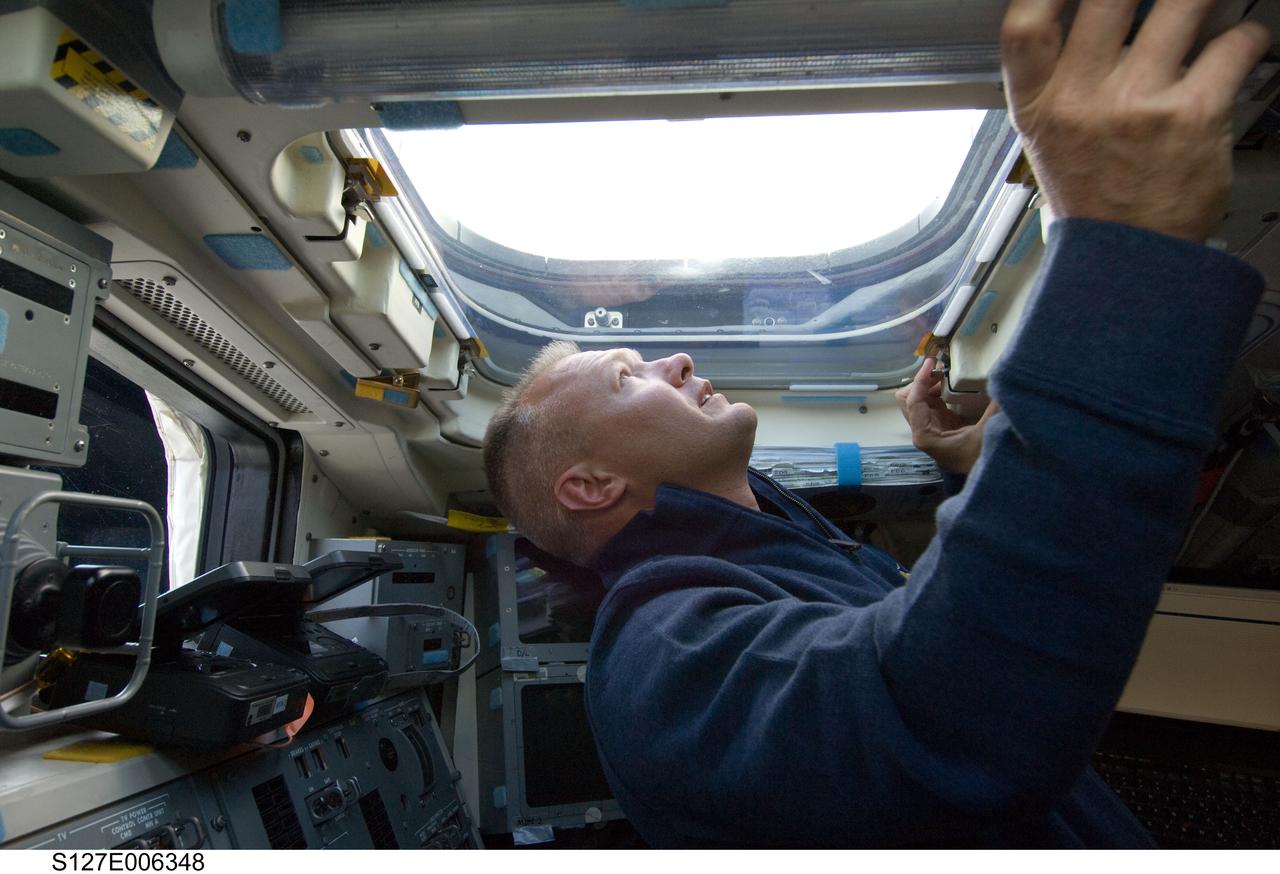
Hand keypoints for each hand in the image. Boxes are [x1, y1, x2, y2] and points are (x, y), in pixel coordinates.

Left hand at [896, 359, 998, 474]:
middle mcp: (922, 431)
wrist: (987, 479)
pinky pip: (930, 402)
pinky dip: (936, 391)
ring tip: (946, 374)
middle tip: (942, 370)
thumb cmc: (982, 460)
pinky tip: (950, 384)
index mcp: (925, 435)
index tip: (932, 362)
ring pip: (918, 399)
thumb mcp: (988, 432)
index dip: (921, 379)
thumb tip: (1003, 381)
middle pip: (908, 399)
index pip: (914, 401)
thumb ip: (994, 407)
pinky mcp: (940, 425)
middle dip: (922, 382)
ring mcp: (930, 428)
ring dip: (929, 385)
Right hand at [1001, 0, 1270, 241]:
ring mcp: (1138, 104)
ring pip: (1183, 6)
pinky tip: (1241, 48)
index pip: (1024, 28)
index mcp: (1039, 107)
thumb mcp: (1050, 142)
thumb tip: (1094, 24)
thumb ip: (1063, 82)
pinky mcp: (1193, 114)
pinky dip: (1246, 38)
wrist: (1128, 259)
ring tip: (1203, 7)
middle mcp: (1082, 100)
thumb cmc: (1093, 202)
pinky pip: (1233, 45)